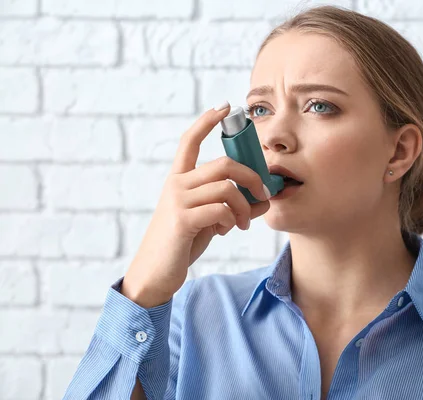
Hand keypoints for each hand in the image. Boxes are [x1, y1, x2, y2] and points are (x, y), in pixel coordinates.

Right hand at [121, 103, 271, 307]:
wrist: (155, 274)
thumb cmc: (181, 243)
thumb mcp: (208, 221)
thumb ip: (231, 206)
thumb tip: (264, 199)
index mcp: (179, 180)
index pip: (190, 141)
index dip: (207, 121)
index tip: (226, 106)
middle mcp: (176, 184)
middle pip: (224, 163)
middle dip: (252, 177)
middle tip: (264, 194)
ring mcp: (178, 201)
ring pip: (227, 188)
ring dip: (245, 207)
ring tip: (243, 224)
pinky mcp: (183, 220)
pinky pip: (222, 210)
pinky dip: (232, 220)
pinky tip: (225, 231)